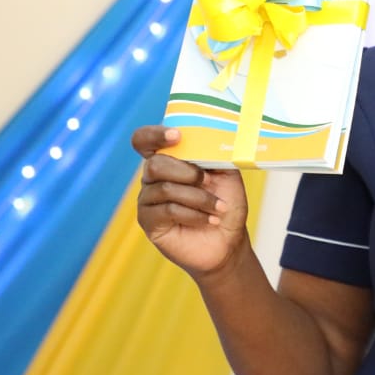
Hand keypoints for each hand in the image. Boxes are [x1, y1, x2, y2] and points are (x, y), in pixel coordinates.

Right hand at [134, 126, 249, 279]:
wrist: (228, 240)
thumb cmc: (226, 203)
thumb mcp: (226, 172)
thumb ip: (213, 153)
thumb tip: (207, 138)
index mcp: (169, 159)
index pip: (145, 140)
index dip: (154, 134)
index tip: (177, 135)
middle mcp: (153, 177)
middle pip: (155, 164)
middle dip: (188, 173)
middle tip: (209, 182)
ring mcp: (148, 199)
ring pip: (165, 188)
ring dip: (198, 198)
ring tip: (218, 208)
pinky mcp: (148, 221)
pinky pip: (167, 210)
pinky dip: (193, 214)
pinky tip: (208, 220)